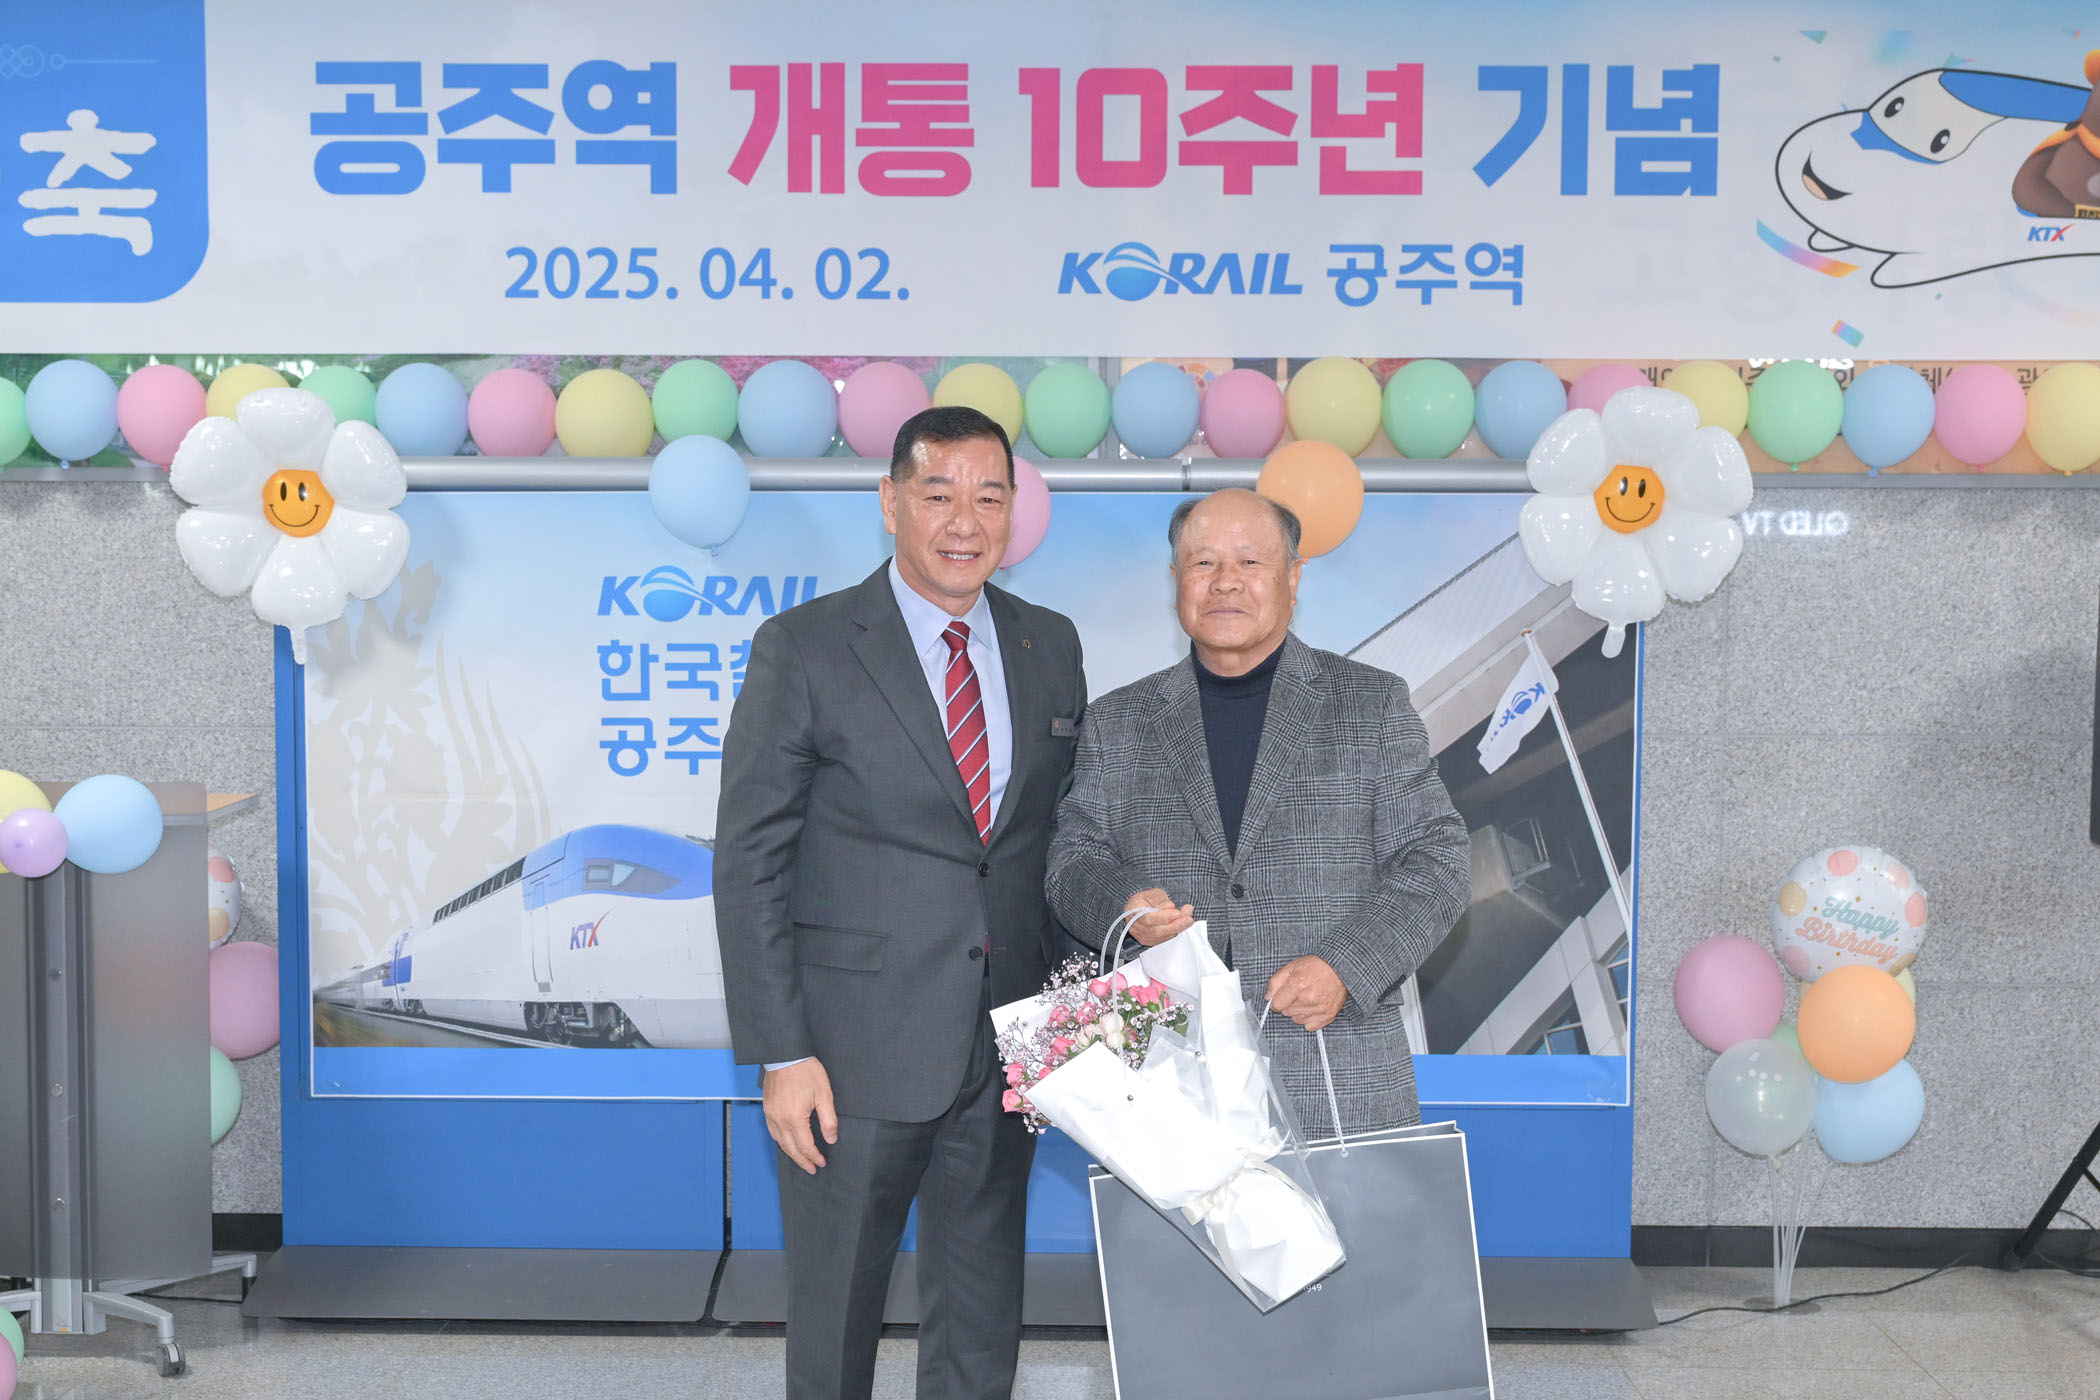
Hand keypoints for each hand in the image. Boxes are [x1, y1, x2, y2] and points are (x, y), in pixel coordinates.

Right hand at [762, 1058, 837, 1173]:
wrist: (785, 1054)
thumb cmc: (806, 1071)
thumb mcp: (824, 1095)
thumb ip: (828, 1120)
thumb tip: (831, 1139)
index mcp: (794, 1119)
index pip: (805, 1146)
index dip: (814, 1157)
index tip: (822, 1163)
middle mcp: (779, 1121)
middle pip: (791, 1149)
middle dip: (802, 1161)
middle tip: (812, 1169)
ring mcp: (771, 1115)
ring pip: (780, 1142)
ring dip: (791, 1154)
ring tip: (801, 1160)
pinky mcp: (767, 1109)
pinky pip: (773, 1132)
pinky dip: (781, 1142)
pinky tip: (787, 1143)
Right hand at [1123, 888, 1194, 946]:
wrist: (1142, 906)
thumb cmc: (1147, 899)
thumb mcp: (1154, 894)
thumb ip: (1161, 901)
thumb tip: (1170, 907)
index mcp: (1133, 910)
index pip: (1147, 917)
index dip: (1163, 917)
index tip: (1177, 912)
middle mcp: (1135, 926)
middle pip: (1155, 930)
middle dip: (1175, 925)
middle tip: (1188, 919)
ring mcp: (1141, 936)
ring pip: (1161, 937)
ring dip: (1177, 929)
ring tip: (1188, 920)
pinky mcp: (1149, 941)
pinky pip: (1164, 940)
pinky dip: (1174, 933)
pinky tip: (1182, 925)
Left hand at [1267, 956, 1347, 1031]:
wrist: (1339, 967)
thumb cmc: (1316, 966)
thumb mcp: (1291, 967)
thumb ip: (1275, 982)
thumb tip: (1268, 997)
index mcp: (1297, 985)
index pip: (1276, 1005)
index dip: (1277, 1001)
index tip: (1281, 997)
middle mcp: (1308, 999)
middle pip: (1286, 1013)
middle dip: (1288, 1004)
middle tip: (1297, 993)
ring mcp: (1318, 1009)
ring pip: (1297, 1020)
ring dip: (1298, 1011)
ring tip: (1306, 998)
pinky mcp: (1328, 1015)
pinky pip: (1310, 1026)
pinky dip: (1309, 1019)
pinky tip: (1312, 1007)